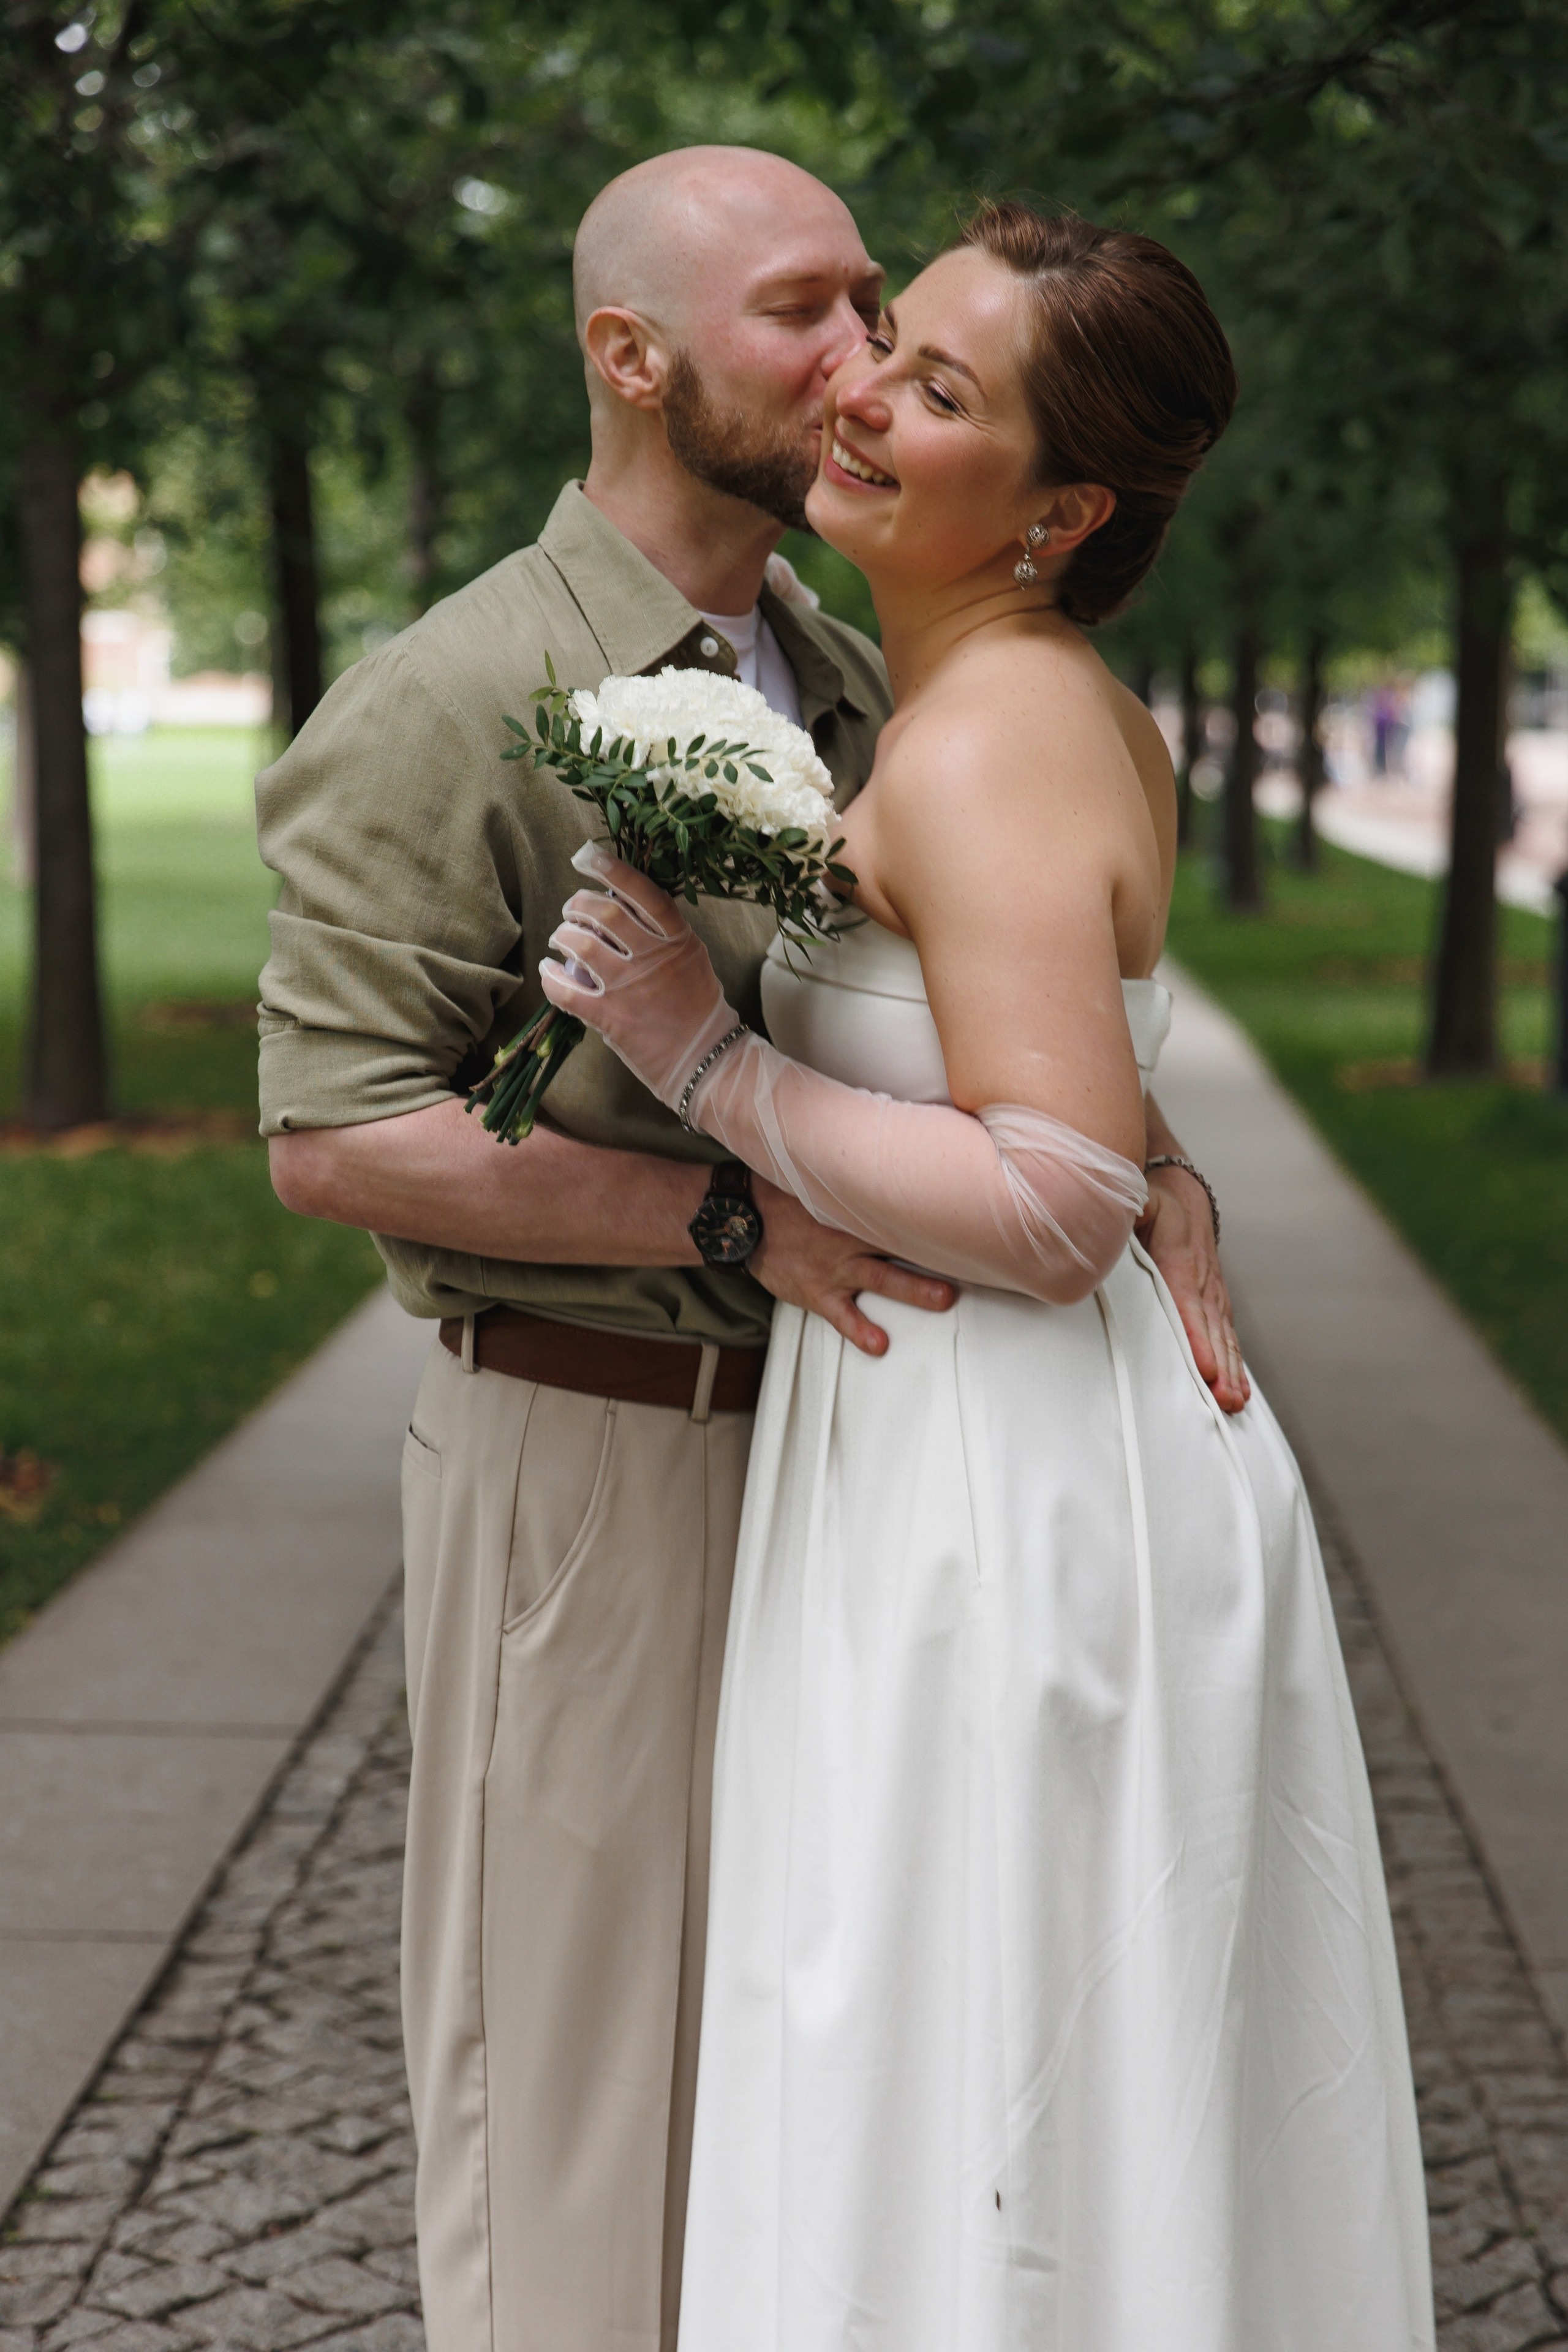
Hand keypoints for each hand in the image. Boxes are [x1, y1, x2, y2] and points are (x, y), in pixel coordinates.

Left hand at [540, 843, 736, 1107]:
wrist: (707, 1060)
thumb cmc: (698, 1008)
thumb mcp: (691, 959)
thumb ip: (661, 935)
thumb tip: (616, 909)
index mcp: (678, 940)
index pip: (644, 893)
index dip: (613, 870)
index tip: (589, 858)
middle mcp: (654, 958)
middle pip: (604, 912)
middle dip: (577, 904)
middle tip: (571, 910)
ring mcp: (630, 987)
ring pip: (581, 945)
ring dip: (563, 936)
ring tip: (561, 940)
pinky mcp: (611, 1018)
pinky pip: (567, 990)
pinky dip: (550, 977)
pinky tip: (548, 972)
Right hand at [749, 1176, 955, 1357]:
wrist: (740, 1220)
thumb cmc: (781, 1199)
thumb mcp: (817, 1181)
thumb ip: (852, 1179)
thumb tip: (887, 1160)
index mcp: (852, 1208)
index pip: (900, 1206)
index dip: (933, 1209)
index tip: (966, 1211)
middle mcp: (850, 1236)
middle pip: (901, 1243)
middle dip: (936, 1251)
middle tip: (969, 1257)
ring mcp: (835, 1266)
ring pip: (882, 1278)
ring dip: (913, 1289)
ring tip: (942, 1299)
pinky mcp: (817, 1292)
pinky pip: (842, 1315)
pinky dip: (860, 1330)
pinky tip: (878, 1343)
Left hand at [1137, 1166, 1249, 1413]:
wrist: (1182, 1190)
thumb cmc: (1155, 1200)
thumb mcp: (1139, 1198)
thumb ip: (1128, 1209)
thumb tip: (1113, 1217)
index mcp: (1179, 1259)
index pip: (1187, 1302)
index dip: (1196, 1336)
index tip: (1204, 1368)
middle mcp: (1201, 1280)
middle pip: (1211, 1330)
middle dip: (1219, 1367)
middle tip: (1223, 1400)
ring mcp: (1212, 1292)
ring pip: (1223, 1336)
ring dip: (1231, 1371)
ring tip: (1234, 1404)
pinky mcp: (1215, 1301)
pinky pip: (1227, 1335)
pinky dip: (1235, 1364)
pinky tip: (1239, 1392)